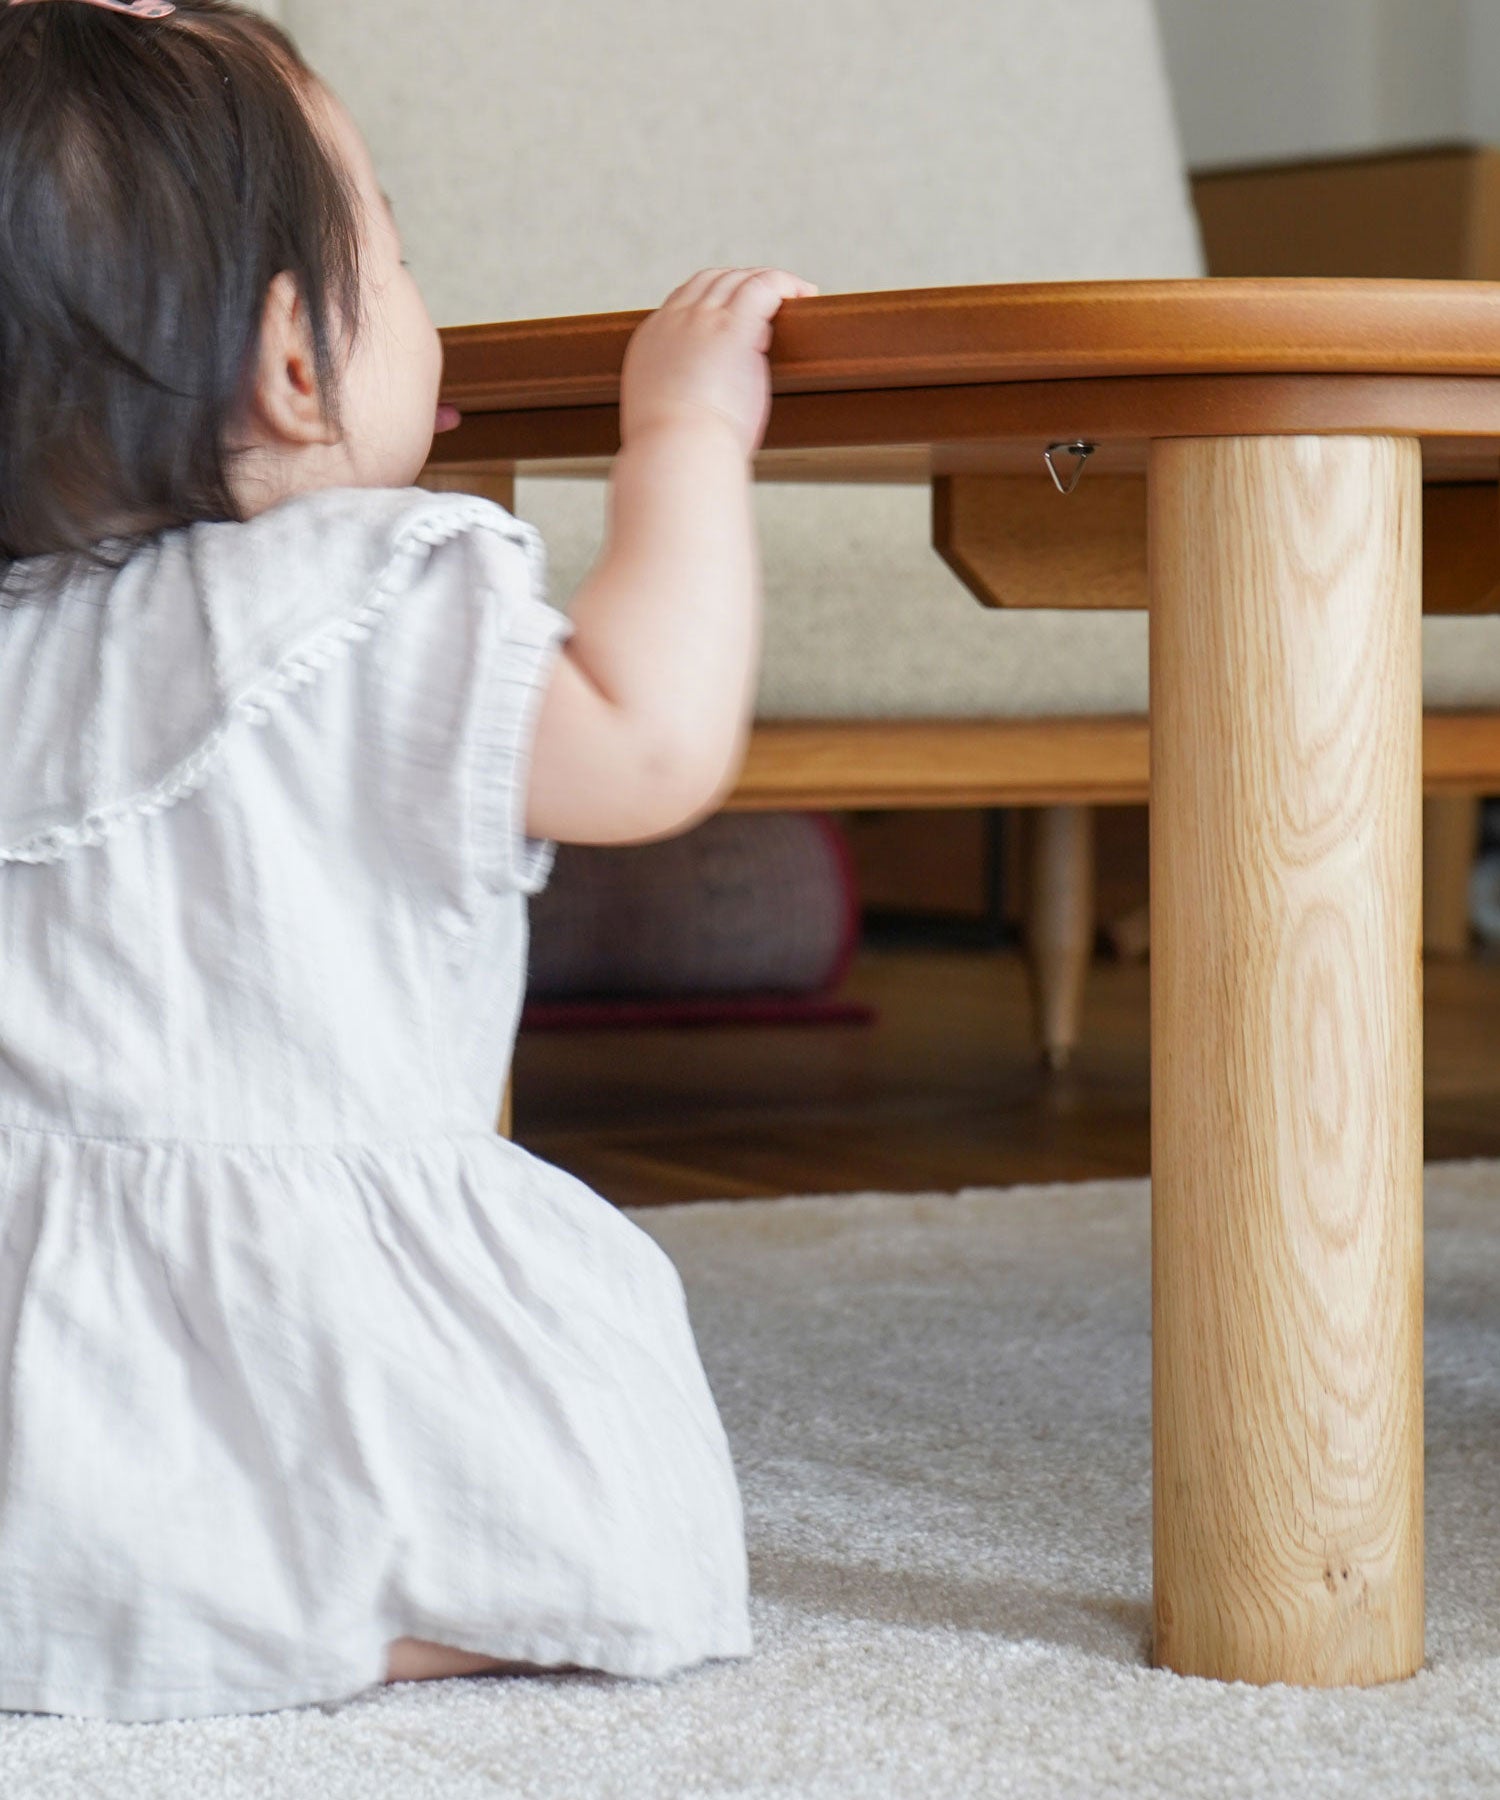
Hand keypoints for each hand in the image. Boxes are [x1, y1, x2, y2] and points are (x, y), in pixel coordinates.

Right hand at [619, 267, 818, 458]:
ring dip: (769, 282)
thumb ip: (679, 404)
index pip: (683, 303)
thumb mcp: (665, 419)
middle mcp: (673, 321)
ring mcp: (702, 320)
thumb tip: (700, 416)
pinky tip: (806, 294)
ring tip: (796, 295)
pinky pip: (764, 286)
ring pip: (738, 279)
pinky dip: (786, 284)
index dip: (714, 302)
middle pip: (711, 281)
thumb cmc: (675, 454)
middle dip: (743, 284)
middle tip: (771, 301)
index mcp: (650, 343)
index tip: (737, 316)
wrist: (674, 453)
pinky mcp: (733, 327)